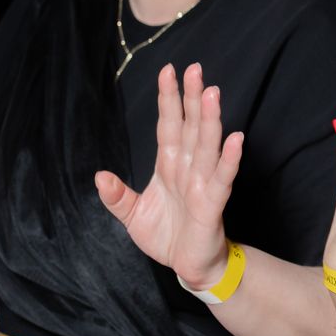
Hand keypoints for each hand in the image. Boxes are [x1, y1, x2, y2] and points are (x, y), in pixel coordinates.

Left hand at [95, 64, 244, 288]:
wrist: (188, 267)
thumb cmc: (166, 237)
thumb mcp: (133, 216)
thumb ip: (117, 196)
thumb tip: (99, 176)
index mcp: (169, 166)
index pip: (169, 125)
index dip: (168, 100)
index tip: (168, 71)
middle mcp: (187, 169)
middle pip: (190, 127)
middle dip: (191, 98)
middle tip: (194, 69)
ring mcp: (201, 185)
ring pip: (206, 146)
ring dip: (210, 120)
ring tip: (211, 93)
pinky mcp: (212, 205)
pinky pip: (221, 179)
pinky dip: (229, 159)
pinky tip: (236, 139)